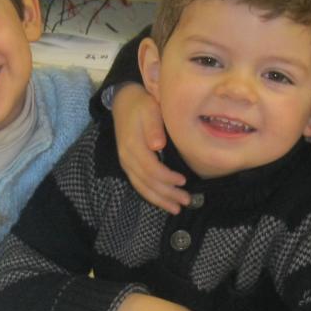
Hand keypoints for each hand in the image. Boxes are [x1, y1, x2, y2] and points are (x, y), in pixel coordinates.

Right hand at [112, 84, 188, 213]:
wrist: (124, 102)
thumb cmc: (142, 105)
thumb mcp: (150, 110)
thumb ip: (154, 127)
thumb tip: (157, 146)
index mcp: (132, 145)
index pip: (151, 168)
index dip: (167, 178)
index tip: (184, 181)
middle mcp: (126, 158)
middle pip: (147, 182)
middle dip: (167, 194)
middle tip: (186, 201)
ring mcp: (126, 163)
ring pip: (142, 187)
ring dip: (159, 199)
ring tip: (176, 208)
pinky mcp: (128, 165)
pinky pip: (139, 184)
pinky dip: (151, 195)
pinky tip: (163, 201)